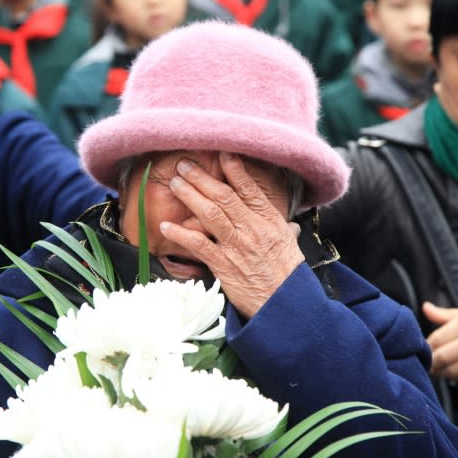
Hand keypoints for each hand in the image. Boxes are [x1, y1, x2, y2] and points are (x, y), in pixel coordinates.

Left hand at [159, 152, 304, 317]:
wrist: (285, 305)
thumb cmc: (288, 277)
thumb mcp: (291, 247)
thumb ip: (287, 232)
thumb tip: (292, 226)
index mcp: (269, 221)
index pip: (250, 189)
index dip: (234, 169)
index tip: (221, 152)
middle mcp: (253, 229)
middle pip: (224, 196)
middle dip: (201, 177)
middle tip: (184, 164)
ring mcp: (237, 246)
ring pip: (210, 213)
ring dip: (189, 196)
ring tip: (174, 183)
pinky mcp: (223, 265)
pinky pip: (198, 245)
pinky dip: (180, 234)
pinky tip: (166, 226)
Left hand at [425, 302, 457, 381]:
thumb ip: (444, 314)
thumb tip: (425, 308)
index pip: (437, 339)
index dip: (426, 345)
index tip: (423, 347)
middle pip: (442, 357)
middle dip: (430, 361)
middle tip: (426, 361)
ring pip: (453, 371)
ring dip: (440, 371)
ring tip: (436, 368)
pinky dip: (455, 377)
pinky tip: (452, 372)